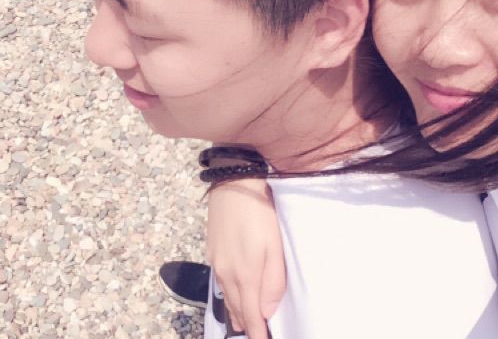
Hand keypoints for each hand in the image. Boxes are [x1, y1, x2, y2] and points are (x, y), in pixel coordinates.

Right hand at [207, 178, 285, 338]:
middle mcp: (226, 274)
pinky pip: (221, 282)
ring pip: (228, 297)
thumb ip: (273, 281)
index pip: (250, 316)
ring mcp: (217, 262)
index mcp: (244, 275)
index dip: (256, 333)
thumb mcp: (274, 246)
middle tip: (256, 333)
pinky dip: (229, 295)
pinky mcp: (212, 251)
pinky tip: (235, 293)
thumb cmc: (260, 213)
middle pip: (237, 310)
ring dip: (237, 312)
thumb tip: (266, 312)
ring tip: (245, 322)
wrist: (234, 183)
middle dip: (246, 325)